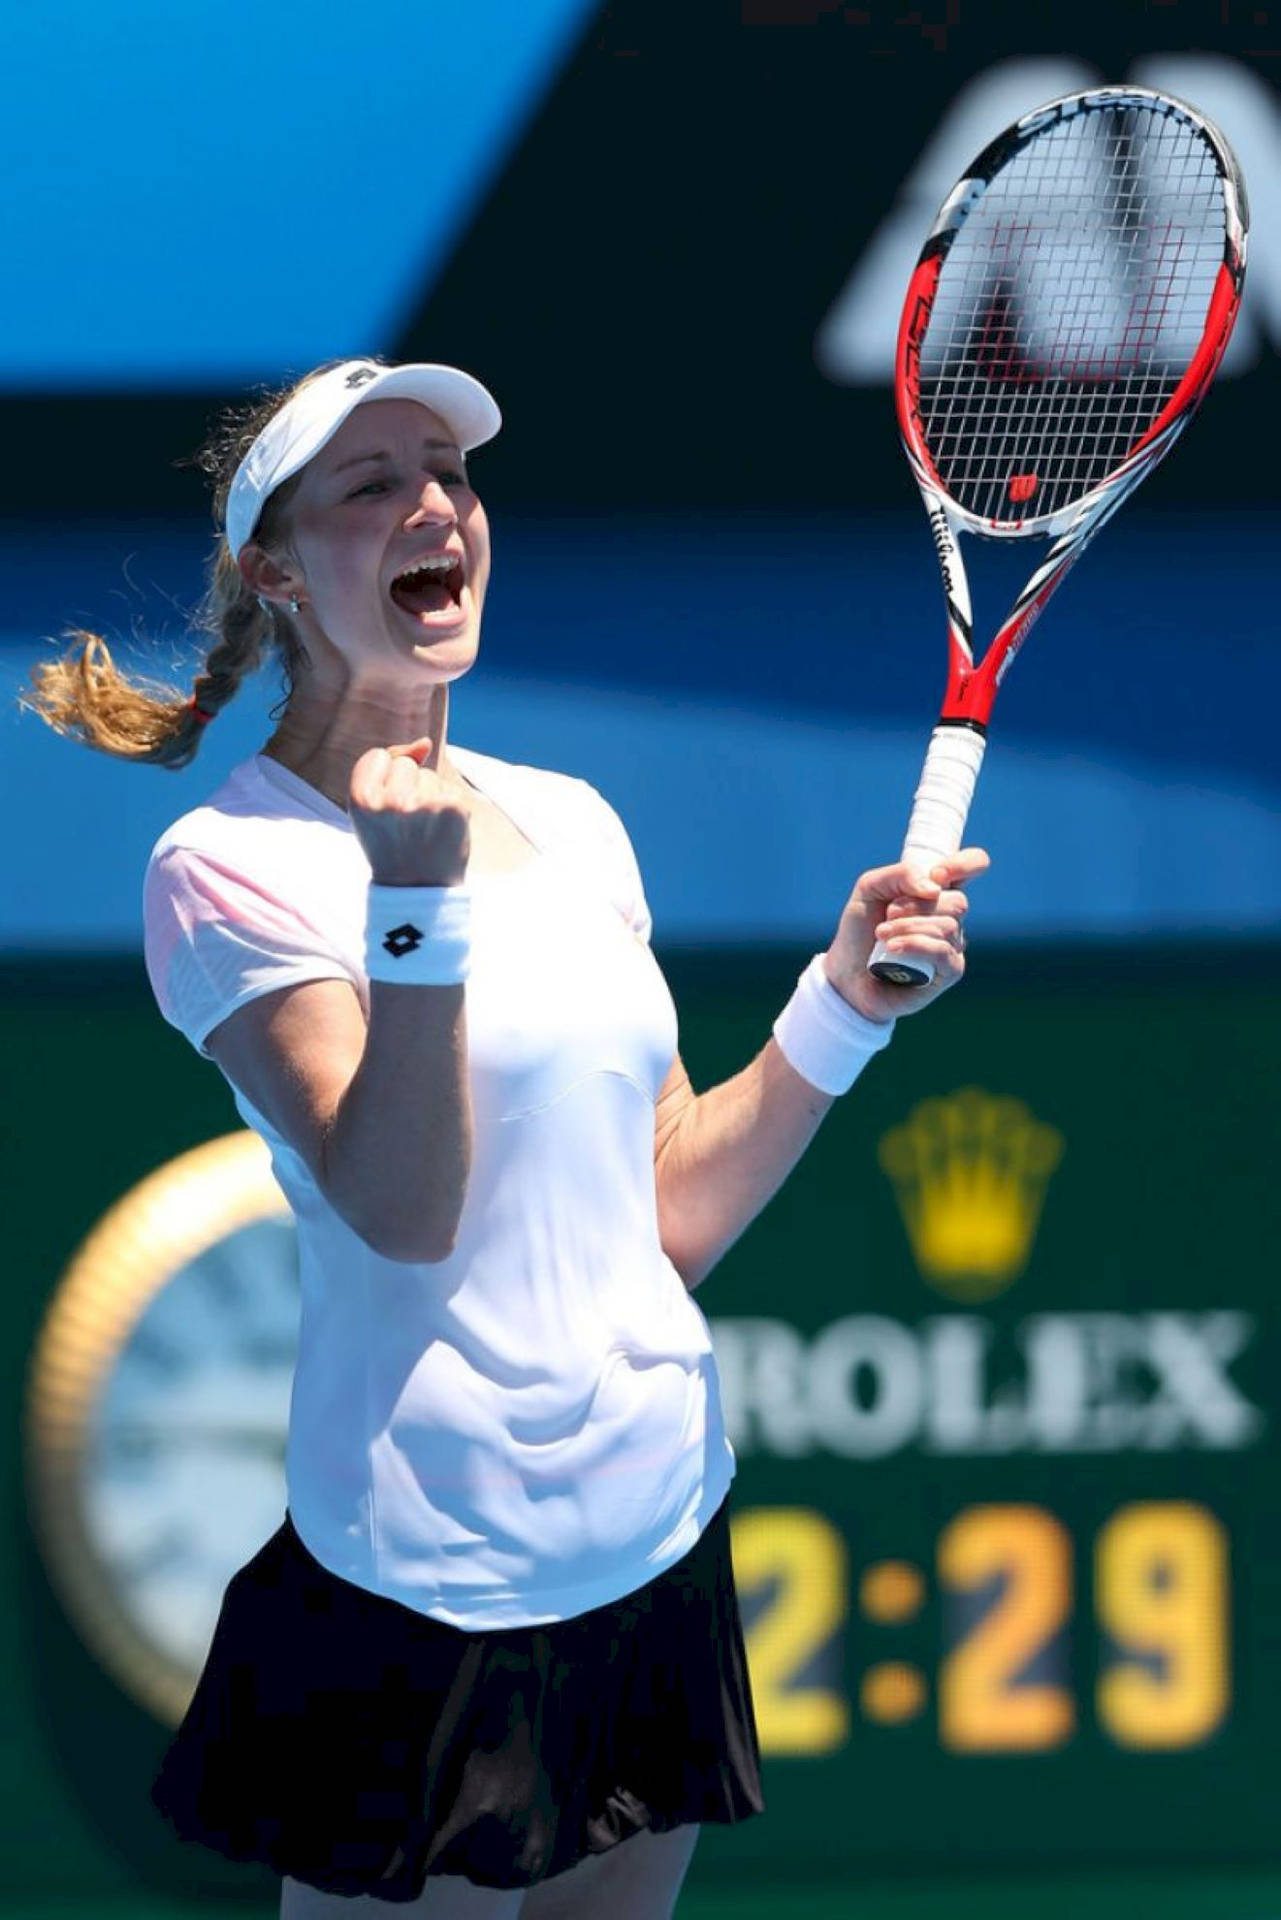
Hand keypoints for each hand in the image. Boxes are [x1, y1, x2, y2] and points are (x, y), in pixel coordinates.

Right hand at [348, 738, 471, 886]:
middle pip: (406, 764)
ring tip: (423, 829)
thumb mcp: (373, 808)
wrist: (417, 889)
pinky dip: (449, 807)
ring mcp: (422, 804)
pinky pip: (449, 789)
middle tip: (406, 824)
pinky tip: (441, 831)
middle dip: (409, 787)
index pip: (378, 756)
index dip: (385, 778)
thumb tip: (425, 743)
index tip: (387, 807)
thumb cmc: (391, 844)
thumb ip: (387, 769)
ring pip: (430, 776)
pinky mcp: (452, 808)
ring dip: (430, 796)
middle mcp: (390, 800)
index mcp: (360, 798)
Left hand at [822, 848, 989, 1022]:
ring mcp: (953, 945)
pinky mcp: (950, 971)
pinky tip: (893, 948)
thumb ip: (900, 874)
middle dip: (915, 905)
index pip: (974, 864)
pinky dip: (915, 944)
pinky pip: (942, 950)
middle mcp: (951, 916)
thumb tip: (935, 888)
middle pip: (957, 900)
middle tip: (888, 915)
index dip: (965, 863)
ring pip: (948, 926)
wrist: (847, 973)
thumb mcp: (870, 889)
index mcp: (937, 890)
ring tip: (882, 934)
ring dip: (908, 926)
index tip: (937, 874)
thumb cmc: (860, 931)